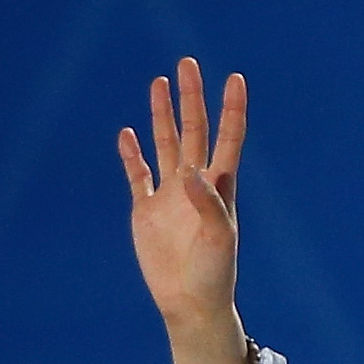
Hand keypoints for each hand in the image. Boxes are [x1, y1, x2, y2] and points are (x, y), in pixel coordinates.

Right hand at [117, 59, 254, 363]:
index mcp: (221, 188)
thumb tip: (190, 172)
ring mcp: (170, 195)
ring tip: (160, 83)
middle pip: (194, 130)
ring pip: (166, 144)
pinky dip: (132, 154)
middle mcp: (196, 184)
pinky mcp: (146, 209)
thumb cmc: (214, 273)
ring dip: (162, 115)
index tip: (236, 78)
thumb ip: (208, 204)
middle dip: (192, 98)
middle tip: (188, 63)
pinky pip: (137, 174)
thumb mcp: (219, 239)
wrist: (190, 301)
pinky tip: (127, 134)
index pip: (228, 138)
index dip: (232, 109)